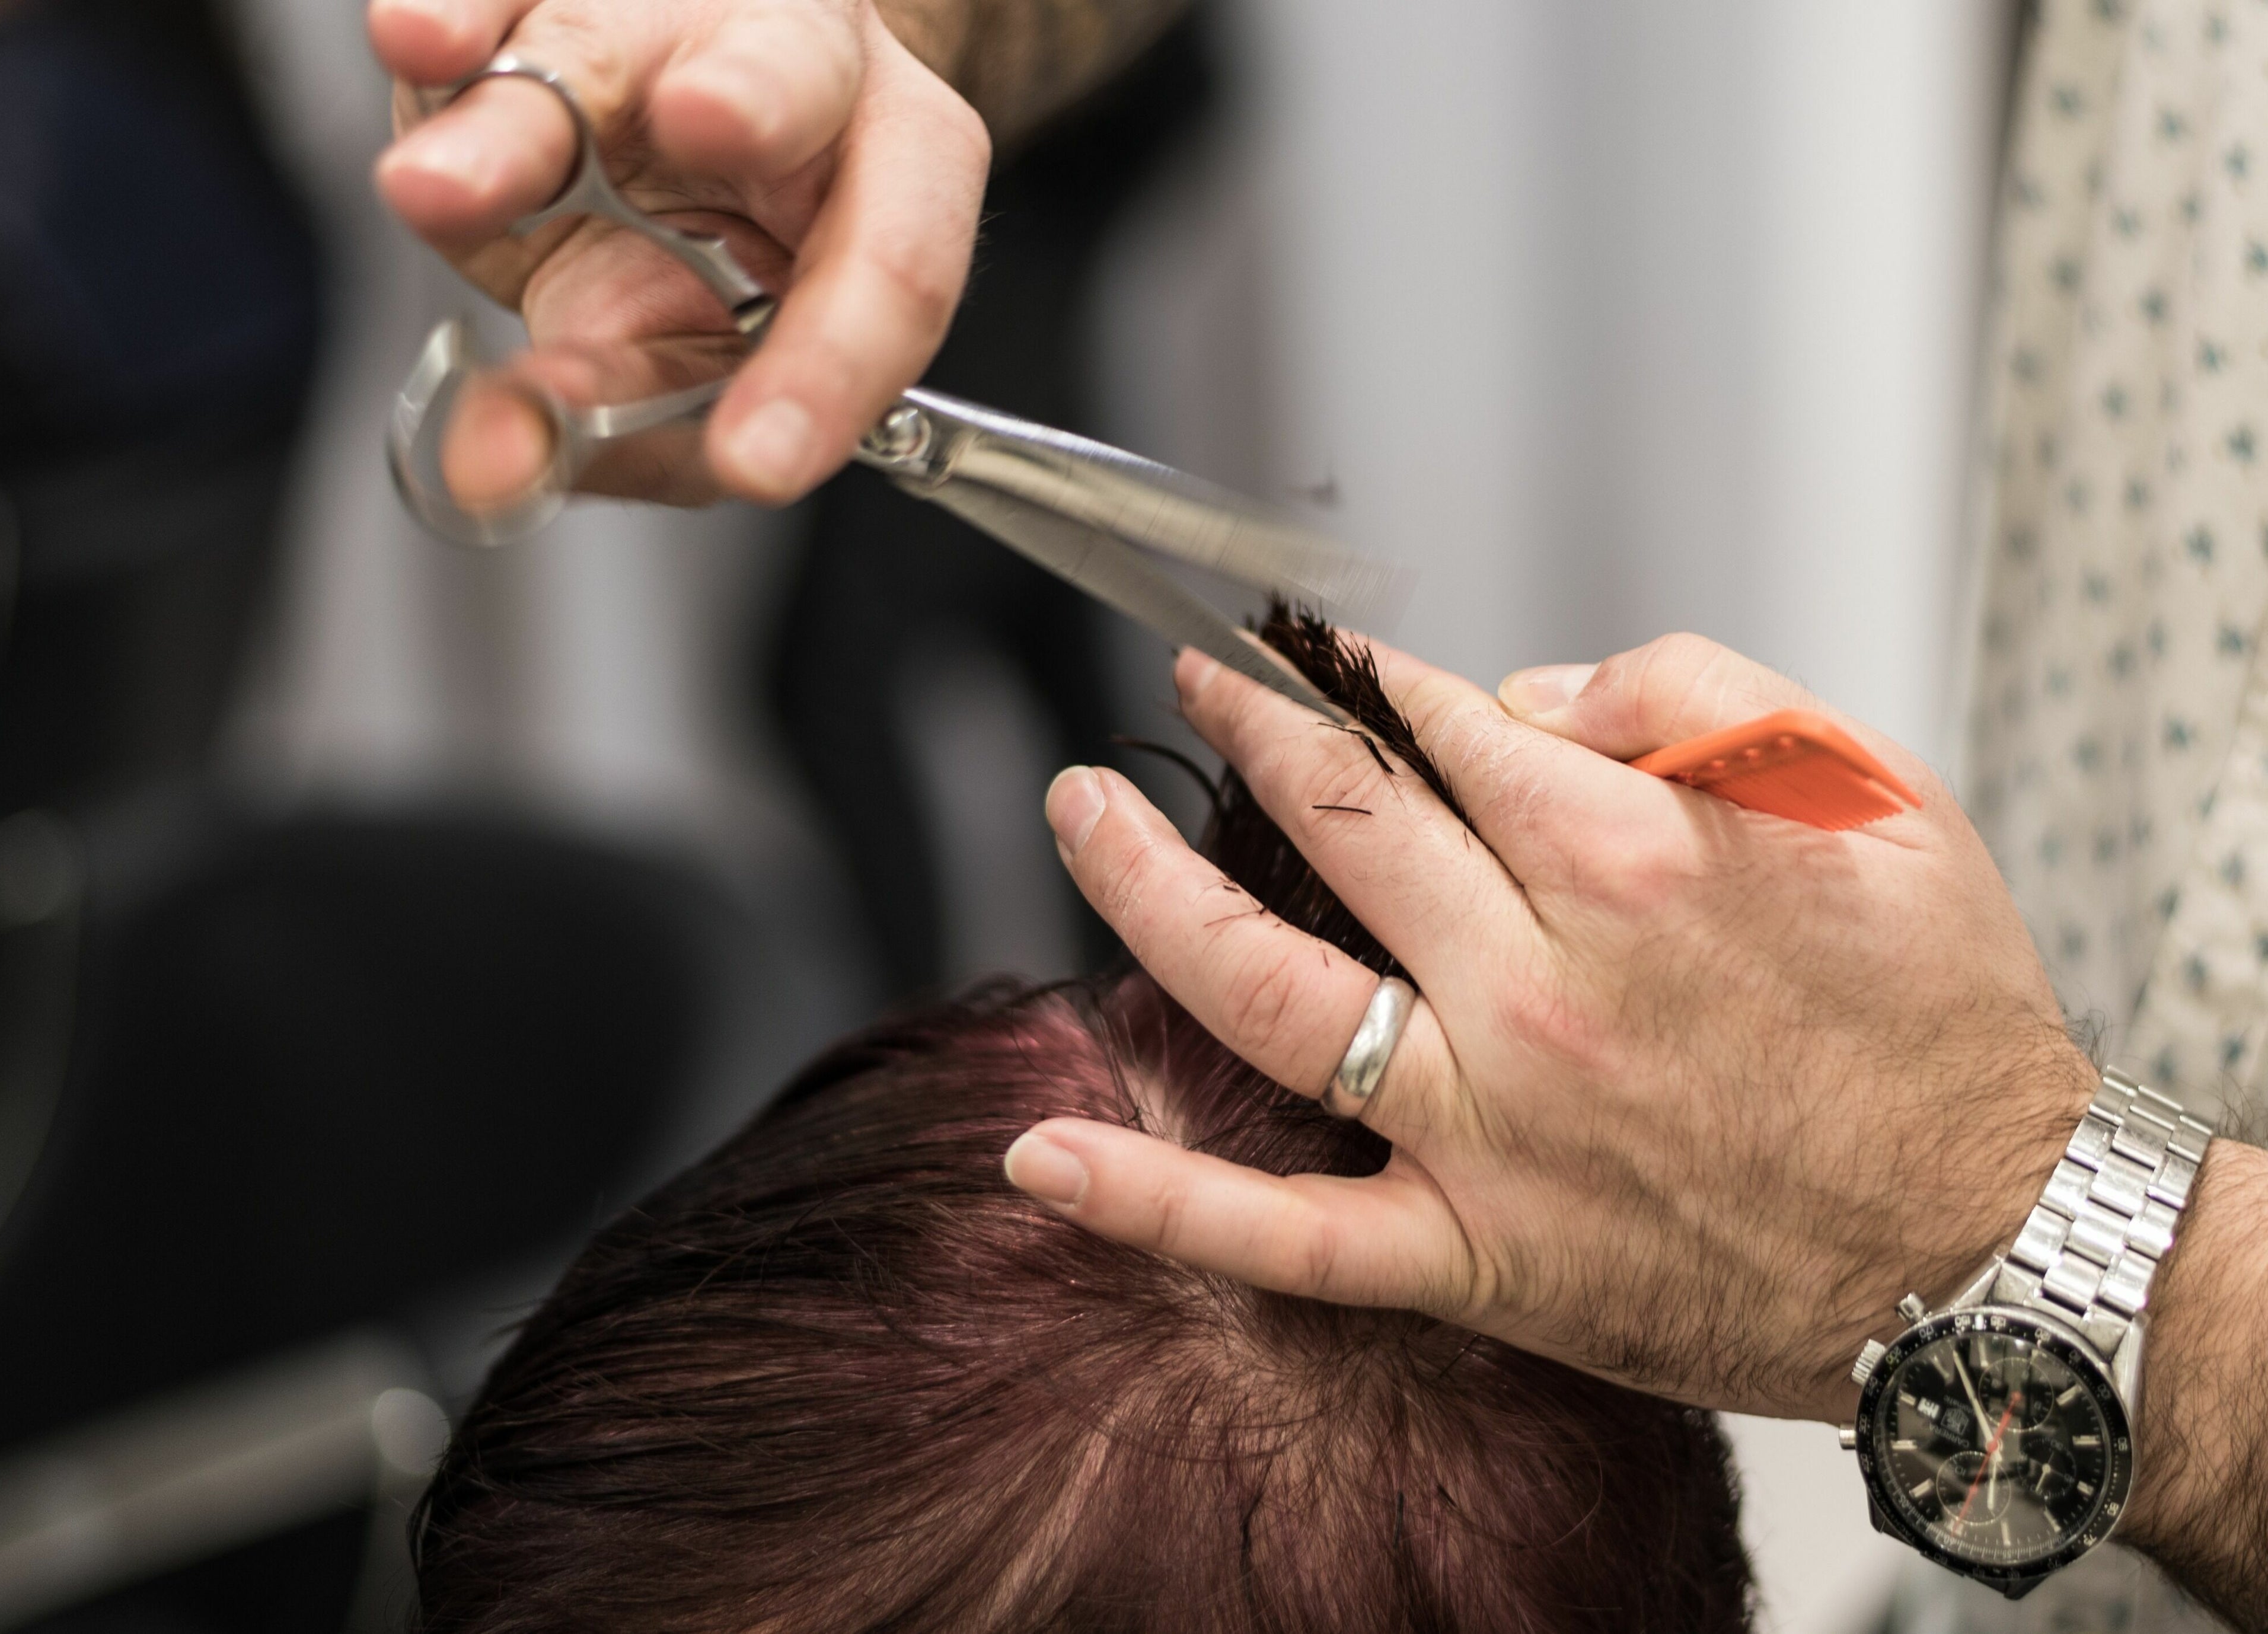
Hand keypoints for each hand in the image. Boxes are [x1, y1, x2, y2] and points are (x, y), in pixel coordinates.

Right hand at [369, 0, 989, 505]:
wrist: (699, 97)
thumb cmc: (738, 255)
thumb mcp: (724, 355)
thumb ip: (643, 417)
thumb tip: (508, 464)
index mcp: (899, 166)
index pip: (895, 267)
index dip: (829, 369)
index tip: (755, 462)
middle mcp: (801, 63)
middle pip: (789, 76)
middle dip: (749, 98)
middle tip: (708, 116)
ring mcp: (661, 10)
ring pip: (600, 39)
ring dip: (521, 113)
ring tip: (442, 181)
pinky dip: (445, 20)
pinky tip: (413, 42)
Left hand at [1007, 631, 2098, 1419]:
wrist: (1995, 1247)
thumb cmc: (1942, 1021)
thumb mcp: (1874, 793)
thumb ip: (1699, 697)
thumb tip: (1529, 692)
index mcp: (1632, 857)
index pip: (1447, 730)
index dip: (1369, 678)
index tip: (1319, 656)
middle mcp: (1542, 985)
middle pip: (1339, 821)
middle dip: (1251, 729)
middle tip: (1193, 680)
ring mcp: (1496, 1128)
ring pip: (1272, 987)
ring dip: (1149, 889)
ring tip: (1075, 807)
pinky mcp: (1480, 1255)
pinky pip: (1286, 1235)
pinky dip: (1158, 1199)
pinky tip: (1043, 1153)